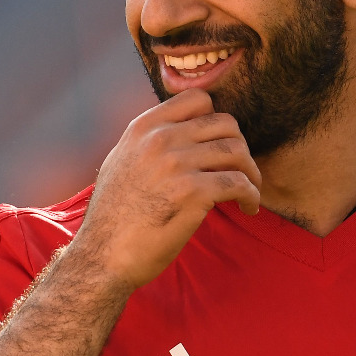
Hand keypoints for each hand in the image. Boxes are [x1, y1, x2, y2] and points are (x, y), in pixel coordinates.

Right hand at [72, 89, 260, 289]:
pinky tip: (249, 207)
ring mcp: (177, 164)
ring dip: (251, 172)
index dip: (215, 119)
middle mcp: (161, 139)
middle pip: (226, 124)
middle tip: (240, 170)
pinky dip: (252, 196)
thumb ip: (147, 141)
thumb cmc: (113, 216)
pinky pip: (240, 183)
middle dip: (239, 147)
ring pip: (237, 151)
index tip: (218, 143)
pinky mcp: (193, 192)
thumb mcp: (120, 161)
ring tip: (249, 191)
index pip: (197, 99)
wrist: (103, 256)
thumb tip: (178, 130)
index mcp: (143, 128)